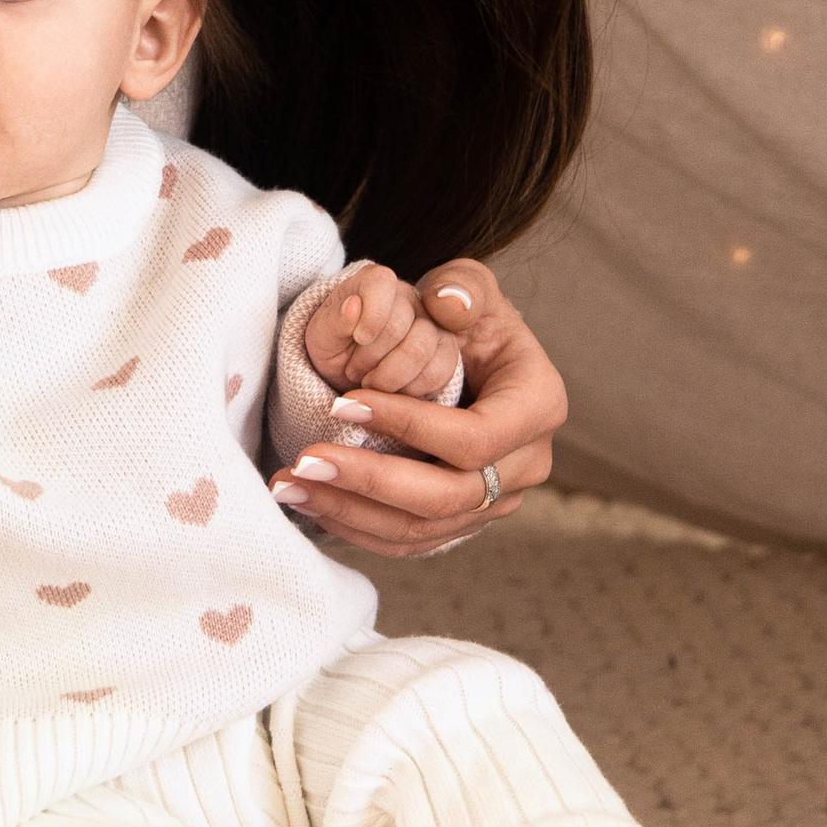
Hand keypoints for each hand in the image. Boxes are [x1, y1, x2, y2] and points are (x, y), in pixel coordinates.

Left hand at [273, 260, 563, 561]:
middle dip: (369, 482)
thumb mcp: (469, 287)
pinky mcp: (462, 522)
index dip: (408, 425)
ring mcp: (496, 502)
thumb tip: (447, 305)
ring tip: (289, 485)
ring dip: (349, 512)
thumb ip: (463, 285)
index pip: (474, 438)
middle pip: (447, 497)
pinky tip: (310, 503)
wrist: (468, 359)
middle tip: (305, 461)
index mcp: (537, 407)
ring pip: (422, 529)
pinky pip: (409, 541)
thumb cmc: (466, 319)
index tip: (340, 402)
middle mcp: (527, 465)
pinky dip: (356, 527)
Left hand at [301, 265, 461, 402]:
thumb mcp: (322, 336)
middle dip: (370, 358)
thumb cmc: (334, 348)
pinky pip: (438, 373)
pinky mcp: (446, 354)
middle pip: (400, 326)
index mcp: (375, 283)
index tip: (357, 339)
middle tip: (352, 371)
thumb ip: (335, 320)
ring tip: (369, 383)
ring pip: (421, 351)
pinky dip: (410, 390)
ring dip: (388, 378)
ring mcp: (432, 325)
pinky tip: (392, 392)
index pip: (381, 283)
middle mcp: (409, 298)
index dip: (371, 315)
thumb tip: (353, 305)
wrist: (349, 376)